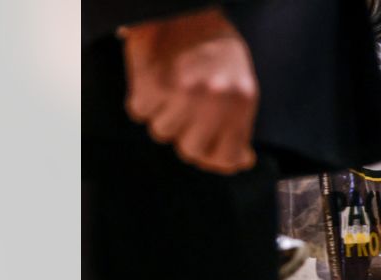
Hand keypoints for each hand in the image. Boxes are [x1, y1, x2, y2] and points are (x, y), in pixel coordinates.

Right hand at [119, 8, 258, 174]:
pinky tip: (153, 80)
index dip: (215, 159)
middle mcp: (213, 101)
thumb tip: (240, 162)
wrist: (182, 6)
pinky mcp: (150, 82)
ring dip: (164, 116)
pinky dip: (143, 101)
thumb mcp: (240, 83)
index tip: (210, 152)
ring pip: (162, 132)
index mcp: (241, 100)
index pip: (226, 157)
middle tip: (187, 117)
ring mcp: (181, 93)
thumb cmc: (214, 45)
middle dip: (187, 138)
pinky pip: (139, 112)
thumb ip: (239, 124)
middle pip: (191, 151)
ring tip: (172, 90)